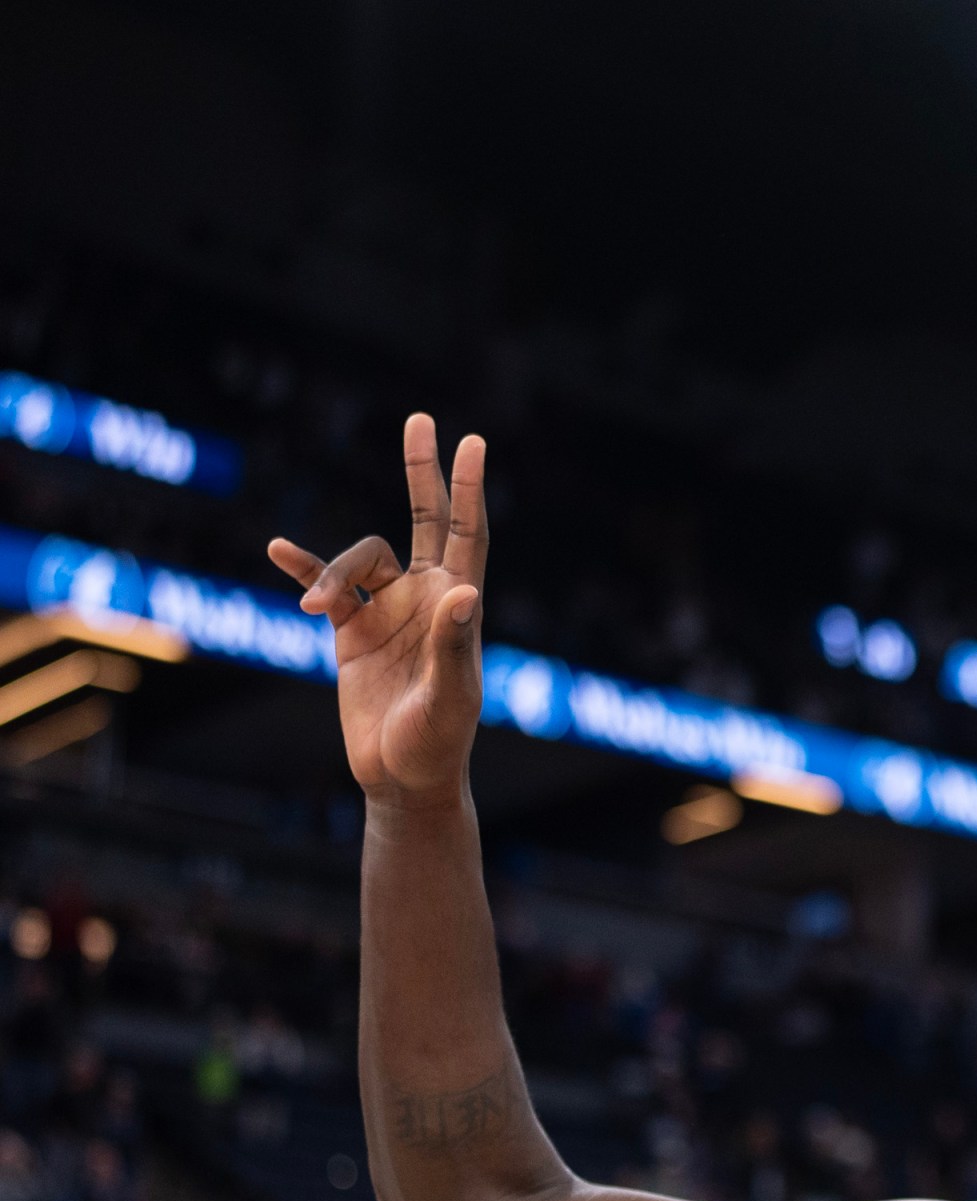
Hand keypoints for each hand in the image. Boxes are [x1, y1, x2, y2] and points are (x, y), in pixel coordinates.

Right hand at [268, 414, 489, 812]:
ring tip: (315, 609)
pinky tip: (277, 549)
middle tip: (423, 420)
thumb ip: (453, 644)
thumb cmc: (437, 743)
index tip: (473, 441)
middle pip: (425, 520)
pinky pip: (323, 587)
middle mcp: (426, 599)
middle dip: (424, 473)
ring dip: (331, 575)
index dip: (468, 490)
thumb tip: (463, 590)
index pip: (468, 536)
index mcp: (458, 606)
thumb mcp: (450, 697)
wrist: (400, 778)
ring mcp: (387, 611)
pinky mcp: (350, 631)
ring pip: (357, 560)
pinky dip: (302, 568)